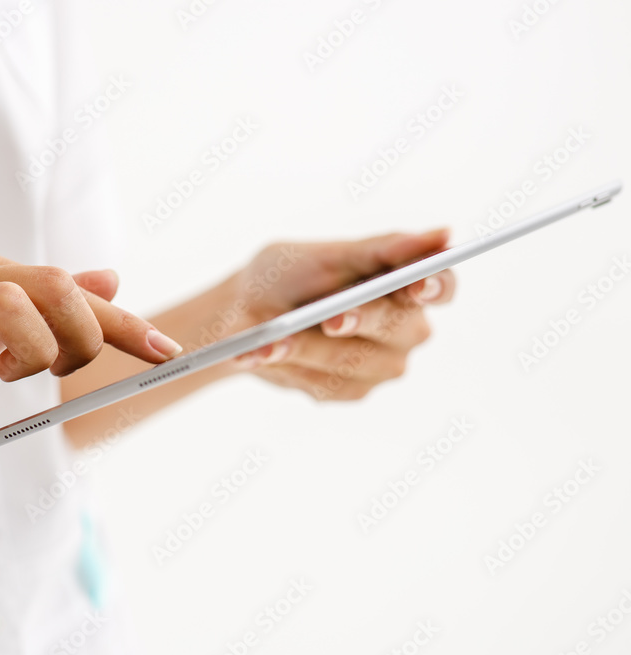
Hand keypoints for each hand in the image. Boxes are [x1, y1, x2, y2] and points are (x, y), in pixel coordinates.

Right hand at [0, 243, 181, 470]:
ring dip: (37, 353)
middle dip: (85, 335)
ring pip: (15, 303)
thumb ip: (43, 310)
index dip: (123, 321)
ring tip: (14, 379)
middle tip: (66, 374)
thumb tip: (110, 279)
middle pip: (50, 285)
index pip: (66, 286)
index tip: (168, 352)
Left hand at [227, 229, 455, 399]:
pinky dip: (292, 366)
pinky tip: (264, 353)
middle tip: (330, 319)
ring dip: (310, 348)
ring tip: (272, 338)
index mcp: (405, 284)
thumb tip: (444, 234)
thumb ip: (382, 249)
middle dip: (362, 320)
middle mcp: (404, 328)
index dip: (436, 287)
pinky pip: (329, 384)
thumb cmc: (288, 276)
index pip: (442, 286)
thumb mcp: (327, 255)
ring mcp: (381, 364)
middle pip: (404, 329)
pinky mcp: (351, 389)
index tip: (416, 285)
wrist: (242, 315)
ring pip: (359, 361)